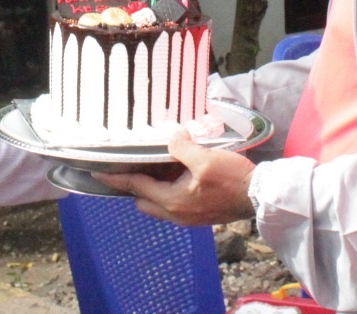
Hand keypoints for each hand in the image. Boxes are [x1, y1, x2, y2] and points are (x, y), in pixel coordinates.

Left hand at [94, 128, 254, 225]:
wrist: (259, 196)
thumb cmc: (233, 179)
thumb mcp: (205, 158)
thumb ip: (182, 148)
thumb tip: (172, 139)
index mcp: (173, 201)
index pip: (136, 187)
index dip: (116, 179)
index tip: (97, 174)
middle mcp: (176, 213)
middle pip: (144, 200)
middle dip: (133, 185)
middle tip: (129, 164)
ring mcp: (188, 216)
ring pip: (158, 202)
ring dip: (152, 186)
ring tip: (153, 164)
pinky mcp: (199, 214)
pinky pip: (173, 202)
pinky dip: (167, 189)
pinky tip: (177, 171)